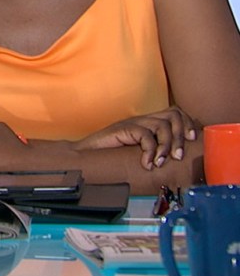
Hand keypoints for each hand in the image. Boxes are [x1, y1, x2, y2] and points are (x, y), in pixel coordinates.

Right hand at [74, 106, 196, 169]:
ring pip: (162, 125)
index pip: (176, 112)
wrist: (85, 154)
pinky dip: (150, 152)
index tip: (191, 141)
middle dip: (180, 136)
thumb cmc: (112, 156)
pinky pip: (146, 136)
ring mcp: (133, 122)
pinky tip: (146, 164)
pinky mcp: (124, 128)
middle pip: (173, 115)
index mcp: (148, 122)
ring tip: (160, 162)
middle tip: (178, 156)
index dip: (187, 123)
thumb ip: (154, 150)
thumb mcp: (139, 152)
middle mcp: (142, 119)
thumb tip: (176, 161)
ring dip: (166, 146)